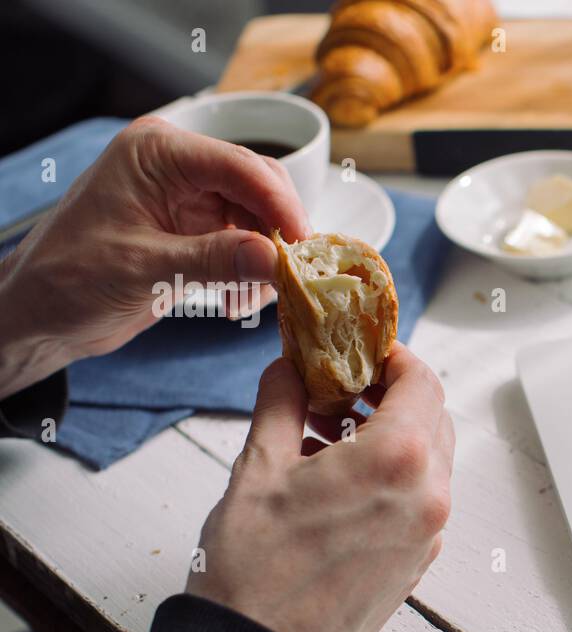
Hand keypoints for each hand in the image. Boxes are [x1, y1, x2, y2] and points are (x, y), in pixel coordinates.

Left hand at [0, 116, 310, 397]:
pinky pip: (246, 244)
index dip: (280, 204)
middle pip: (259, 188)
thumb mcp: (143, 268)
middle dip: (278, 234)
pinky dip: (252, 274)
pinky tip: (237, 303)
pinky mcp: (197, 229)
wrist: (43, 313)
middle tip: (291, 277)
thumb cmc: (69, 278)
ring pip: (260, 219)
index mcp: (157, 153)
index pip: (240, 165)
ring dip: (266, 261)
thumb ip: (213, 259)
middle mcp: (179, 166)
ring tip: (252, 301)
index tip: (304, 246)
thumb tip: (275, 259)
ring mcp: (190, 197)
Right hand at [187, 344, 454, 631]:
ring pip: (428, 460)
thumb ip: (283, 402)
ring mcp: (429, 534)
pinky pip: (418, 500)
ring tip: (327, 432)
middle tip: (339, 387)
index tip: (360, 350)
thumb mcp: (258, 466)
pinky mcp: (417, 563)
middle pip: (432, 418)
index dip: (393, 357)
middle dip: (390, 394)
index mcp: (400, 460)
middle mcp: (429, 496)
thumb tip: (291, 368)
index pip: (423, 381)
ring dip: (389, 435)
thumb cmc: (253, 569)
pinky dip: (390, 476)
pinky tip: (337, 478)